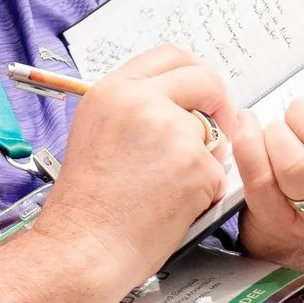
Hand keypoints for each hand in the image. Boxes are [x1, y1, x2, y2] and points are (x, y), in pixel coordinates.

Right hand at [28, 44, 232, 290]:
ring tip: (165, 190)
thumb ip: (135, 111)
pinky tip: (170, 208)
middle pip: (204, 80)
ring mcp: (172, 131)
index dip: (195, 73)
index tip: (203, 92)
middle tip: (218, 129)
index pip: (170, 56)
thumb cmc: (86, 206)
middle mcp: (141, 101)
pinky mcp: (195, 165)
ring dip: (203, 161)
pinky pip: (218, 174)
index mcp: (113, 91)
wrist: (84, 246)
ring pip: (213, 135)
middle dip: (219, 104)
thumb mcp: (97, 134)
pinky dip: (203, 194)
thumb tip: (180, 109)